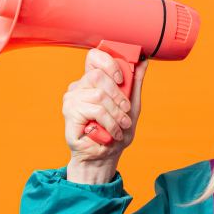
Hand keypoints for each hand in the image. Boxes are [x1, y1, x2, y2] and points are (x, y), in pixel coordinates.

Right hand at [63, 47, 148, 166]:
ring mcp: (72, 99)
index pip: (94, 57)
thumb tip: (143, 61)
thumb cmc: (116, 130)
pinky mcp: (70, 113)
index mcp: (93, 81)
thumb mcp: (132, 105)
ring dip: (116, 113)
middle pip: (97, 75)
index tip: (121, 78)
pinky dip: (110, 122)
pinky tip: (113, 132)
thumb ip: (135, 83)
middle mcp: (79, 87)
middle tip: (126, 109)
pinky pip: (95, 110)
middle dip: (118, 94)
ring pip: (99, 95)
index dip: (108, 62)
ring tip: (121, 125)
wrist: (105, 155)